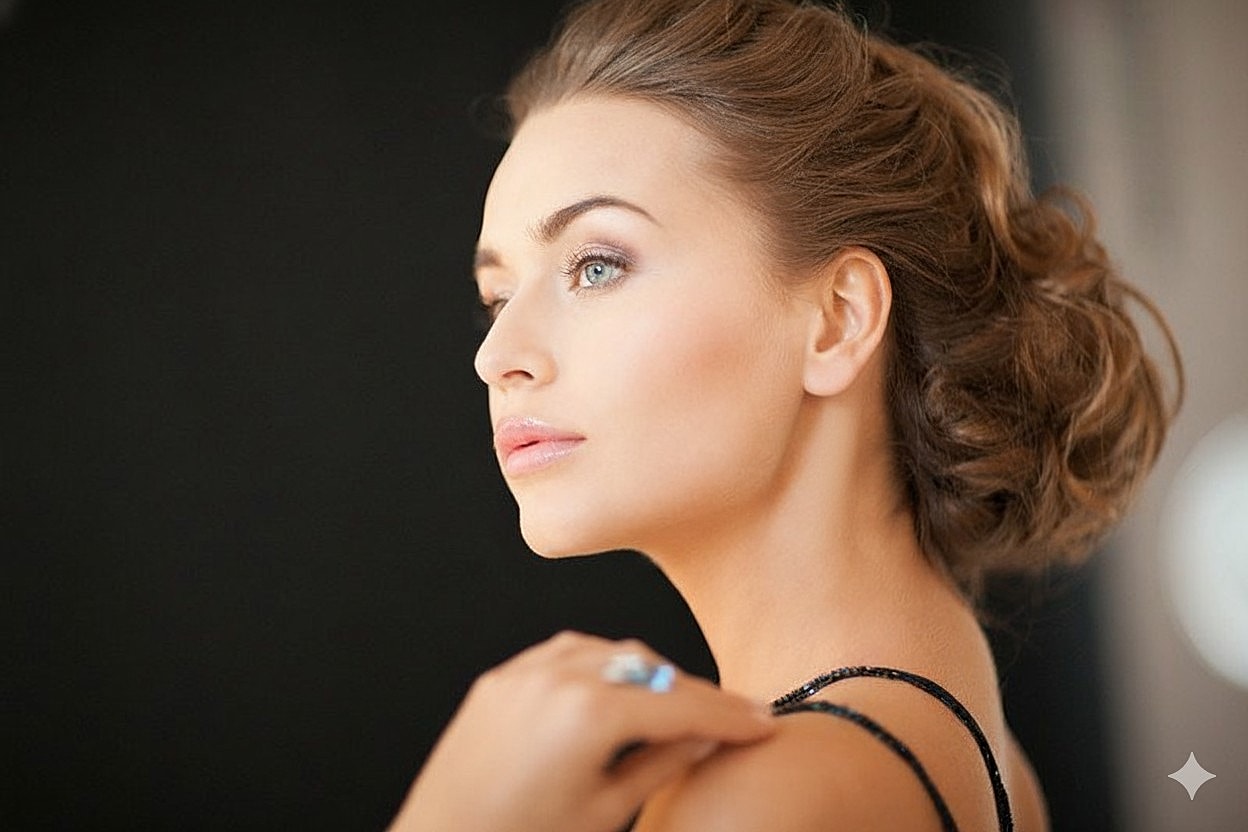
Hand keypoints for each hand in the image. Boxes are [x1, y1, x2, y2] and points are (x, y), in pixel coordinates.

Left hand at [387, 631, 775, 831]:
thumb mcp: (605, 810)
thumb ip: (663, 764)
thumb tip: (708, 739)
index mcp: (588, 715)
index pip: (680, 705)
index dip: (730, 715)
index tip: (764, 723)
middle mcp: (555, 678)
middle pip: (649, 668)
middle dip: (692, 691)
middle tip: (730, 716)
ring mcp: (523, 673)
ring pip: (608, 651)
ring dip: (648, 673)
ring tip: (678, 705)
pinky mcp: (499, 680)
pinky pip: (564, 655)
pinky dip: (600, 666)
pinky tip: (618, 690)